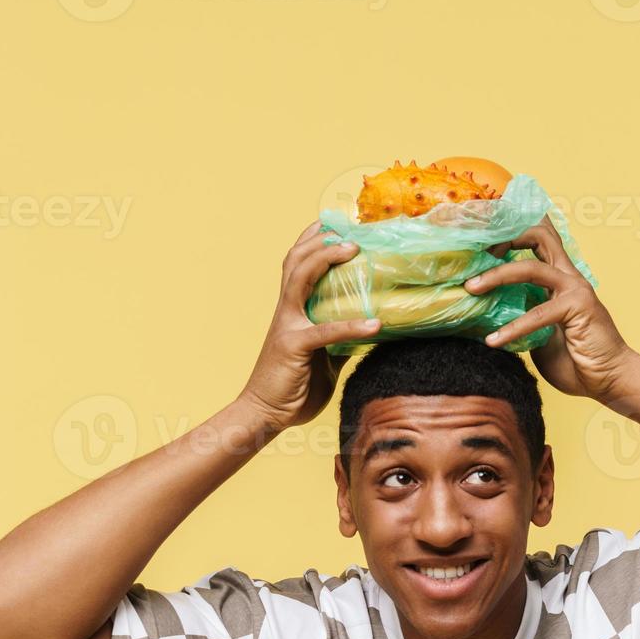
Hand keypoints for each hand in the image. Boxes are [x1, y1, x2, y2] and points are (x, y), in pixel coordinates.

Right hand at [238, 221, 380, 430]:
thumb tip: (367, 331)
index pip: (298, 265)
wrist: (264, 415)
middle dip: (320, 240)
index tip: (336, 224)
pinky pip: (325, 331)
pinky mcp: (294, 346)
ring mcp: (288, 326)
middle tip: (350, 231)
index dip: (313, 241)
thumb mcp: (322, 359)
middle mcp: (287, 311)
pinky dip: (351, 325)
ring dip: (326, 259)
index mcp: (292, 311)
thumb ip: (339, 340)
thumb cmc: (293, 388)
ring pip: (301, 279)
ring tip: (353, 250)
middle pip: (296, 261)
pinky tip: (375, 324)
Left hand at [467, 217, 635, 399]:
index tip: (479, 247)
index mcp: (559, 277)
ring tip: (471, 289)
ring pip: (531, 267)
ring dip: (496, 275)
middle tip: (475, 258)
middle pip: (537, 234)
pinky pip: (538, 313)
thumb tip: (486, 310)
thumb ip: (522, 314)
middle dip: (503, 239)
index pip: (538, 238)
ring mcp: (575, 289)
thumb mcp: (539, 333)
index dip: (509, 233)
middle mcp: (568, 275)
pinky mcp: (578, 307)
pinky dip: (512, 327)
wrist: (610, 380)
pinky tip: (493, 341)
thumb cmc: (576, 359)